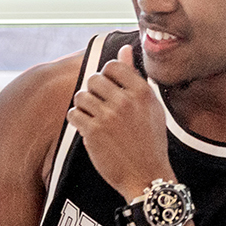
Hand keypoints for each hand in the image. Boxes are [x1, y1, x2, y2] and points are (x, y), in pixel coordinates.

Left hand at [66, 46, 177, 203]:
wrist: (147, 177)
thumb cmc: (150, 143)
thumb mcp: (151, 108)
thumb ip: (135, 77)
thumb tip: (125, 49)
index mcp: (142, 93)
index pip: (113, 66)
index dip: (107, 75)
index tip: (109, 90)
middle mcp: (125, 101)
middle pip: (94, 79)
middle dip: (93, 91)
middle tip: (100, 107)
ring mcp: (108, 117)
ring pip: (81, 96)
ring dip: (84, 107)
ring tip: (94, 119)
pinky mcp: (93, 132)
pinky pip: (74, 114)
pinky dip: (77, 120)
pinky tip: (88, 129)